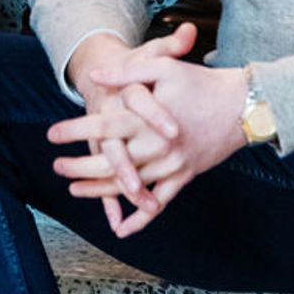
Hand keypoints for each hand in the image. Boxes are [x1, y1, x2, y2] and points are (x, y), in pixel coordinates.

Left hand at [51, 23, 247, 237]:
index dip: (75, 130)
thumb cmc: (199, 82)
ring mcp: (172, 165)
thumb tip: (95, 75)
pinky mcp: (185, 176)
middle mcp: (157, 145)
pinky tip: (122, 228)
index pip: (104, 125)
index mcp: (148, 118)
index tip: (51, 134)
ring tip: (74, 189)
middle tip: (57, 167)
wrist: (242, 106)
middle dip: (80, 166)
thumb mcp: (162, 66)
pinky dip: (140, 216)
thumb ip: (126, 72)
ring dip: (100, 190)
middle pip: (111, 162)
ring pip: (130, 185)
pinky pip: (160, 202)